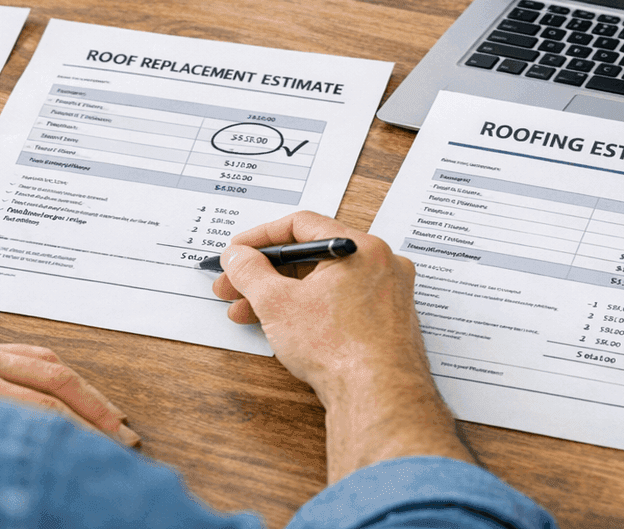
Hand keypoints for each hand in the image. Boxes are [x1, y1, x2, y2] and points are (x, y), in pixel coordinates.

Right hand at [211, 211, 473, 480]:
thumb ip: (250, 272)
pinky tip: (283, 328)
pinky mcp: (387, 324)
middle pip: (312, 257)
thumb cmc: (341, 350)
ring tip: (246, 314)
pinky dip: (310, 311)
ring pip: (325, 284)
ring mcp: (388, 296)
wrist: (380, 398)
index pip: (302, 225)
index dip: (261, 237)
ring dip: (282, 295)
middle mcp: (381, 265)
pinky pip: (342, 305)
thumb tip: (237, 257)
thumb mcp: (278, 304)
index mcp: (361, 247)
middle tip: (234, 286)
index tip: (238, 252)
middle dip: (265, 274)